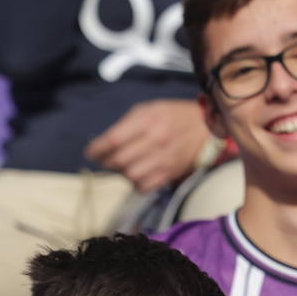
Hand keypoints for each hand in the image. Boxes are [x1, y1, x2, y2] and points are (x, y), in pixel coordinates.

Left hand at [85, 99, 211, 192]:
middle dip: (107, 162)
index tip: (91, 152)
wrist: (205, 127)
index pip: (113, 140)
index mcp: (148, 120)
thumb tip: (104, 144)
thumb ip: (126, 125)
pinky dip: (136, 183)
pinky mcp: (171, 173)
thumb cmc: (172, 116)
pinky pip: (145, 186)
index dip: (97, 149)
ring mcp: (165, 159)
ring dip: (121, 173)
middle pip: (119, 160)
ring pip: (131, 176)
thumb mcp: (148, 109)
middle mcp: (156, 140)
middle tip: (106, 160)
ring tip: (123, 167)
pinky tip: (137, 175)